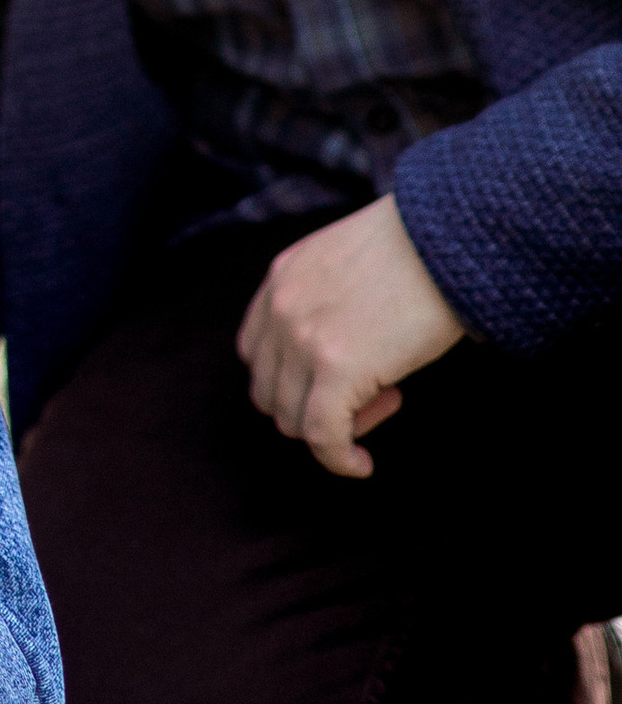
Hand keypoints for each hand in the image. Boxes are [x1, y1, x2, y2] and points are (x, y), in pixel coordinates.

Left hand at [236, 196, 462, 478]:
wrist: (446, 240)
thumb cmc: (412, 252)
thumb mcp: (343, 263)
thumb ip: (320, 301)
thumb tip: (331, 357)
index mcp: (280, 278)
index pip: (256, 354)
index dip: (295, 379)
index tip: (341, 378)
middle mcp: (280, 307)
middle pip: (270, 393)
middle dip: (314, 407)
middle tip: (370, 393)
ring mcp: (302, 337)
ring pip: (293, 420)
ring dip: (335, 427)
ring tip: (385, 398)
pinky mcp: (336, 367)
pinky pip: (322, 438)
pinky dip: (340, 460)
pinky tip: (363, 464)